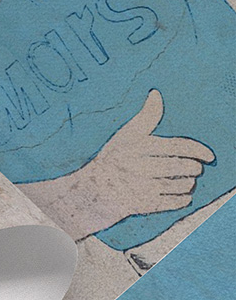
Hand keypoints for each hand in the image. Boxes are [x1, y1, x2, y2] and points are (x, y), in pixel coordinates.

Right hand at [21, 90, 214, 239]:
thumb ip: (145, 117)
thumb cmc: (111, 160)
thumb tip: (156, 94)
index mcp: (139, 146)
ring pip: (180, 185)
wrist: (91, 191)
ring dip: (188, 183)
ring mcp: (141, 187)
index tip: (209, 155)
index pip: (178, 146)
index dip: (198, 150)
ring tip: (187, 181)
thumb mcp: (125, 135)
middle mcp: (140, 167)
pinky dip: (182, 199)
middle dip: (193, 168)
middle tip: (194, 168)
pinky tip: (182, 195)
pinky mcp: (142, 205)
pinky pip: (172, 202)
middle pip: (182, 167)